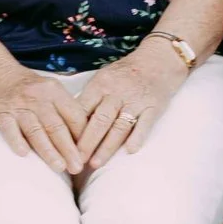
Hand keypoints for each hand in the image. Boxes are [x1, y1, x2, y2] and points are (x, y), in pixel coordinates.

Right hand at [0, 66, 92, 175]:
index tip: (87, 154)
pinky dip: (17, 141)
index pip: (74, 115)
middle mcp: (38, 97)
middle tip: (77, 168)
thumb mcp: (51, 91)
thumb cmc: (29, 89)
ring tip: (59, 167)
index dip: (82, 136)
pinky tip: (24, 154)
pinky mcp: (1, 113)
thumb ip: (65, 111)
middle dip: (69, 149)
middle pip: (56, 126)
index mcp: (55, 91)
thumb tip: (82, 140)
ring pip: (36, 131)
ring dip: (48, 151)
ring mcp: (19, 105)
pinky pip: (10, 129)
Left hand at [74, 47, 188, 168]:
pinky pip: (145, 124)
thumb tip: (69, 123)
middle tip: (76, 161)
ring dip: (107, 147)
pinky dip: (138, 137)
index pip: (82, 109)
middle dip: (86, 143)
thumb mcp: (103, 78)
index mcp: (100, 85)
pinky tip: (130, 151)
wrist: (158, 60)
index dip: (72, 129)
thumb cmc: (125, 73)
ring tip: (96, 164)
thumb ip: (89, 98)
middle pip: (99, 120)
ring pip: (119, 126)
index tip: (63, 147)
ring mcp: (136, 100)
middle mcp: (117, 93)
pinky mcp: (153, 106)